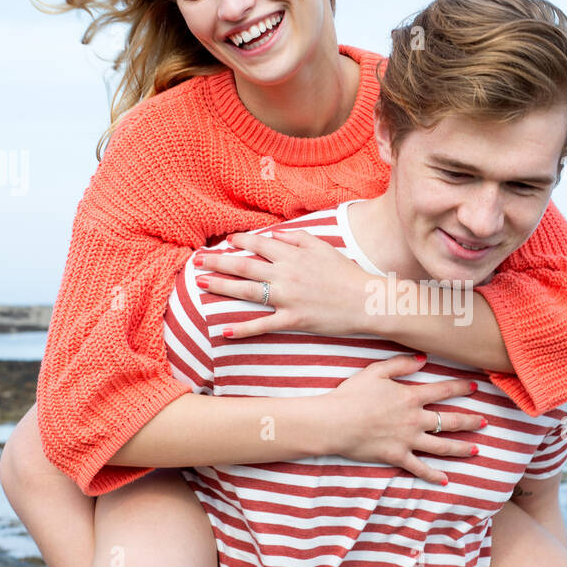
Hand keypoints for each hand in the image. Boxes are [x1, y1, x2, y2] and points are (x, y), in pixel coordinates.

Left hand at [194, 230, 373, 338]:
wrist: (367, 301)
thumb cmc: (348, 274)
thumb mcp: (324, 248)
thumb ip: (299, 239)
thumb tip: (277, 236)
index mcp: (293, 255)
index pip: (259, 244)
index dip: (240, 241)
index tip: (226, 241)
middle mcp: (286, 274)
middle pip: (244, 266)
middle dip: (218, 262)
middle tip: (198, 260)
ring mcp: (287, 298)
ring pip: (247, 292)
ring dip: (222, 288)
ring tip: (202, 284)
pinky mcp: (293, 320)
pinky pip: (263, 325)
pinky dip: (243, 329)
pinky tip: (225, 331)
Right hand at [317, 353, 485, 485]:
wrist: (335, 422)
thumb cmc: (352, 395)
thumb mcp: (376, 371)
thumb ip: (401, 364)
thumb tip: (423, 358)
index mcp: (410, 397)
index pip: (443, 391)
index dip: (460, 387)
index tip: (474, 387)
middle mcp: (415, 419)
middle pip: (450, 420)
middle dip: (470, 421)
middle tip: (485, 422)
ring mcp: (408, 440)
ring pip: (442, 446)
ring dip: (461, 448)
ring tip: (476, 450)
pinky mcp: (397, 456)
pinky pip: (420, 468)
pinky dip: (433, 475)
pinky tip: (446, 479)